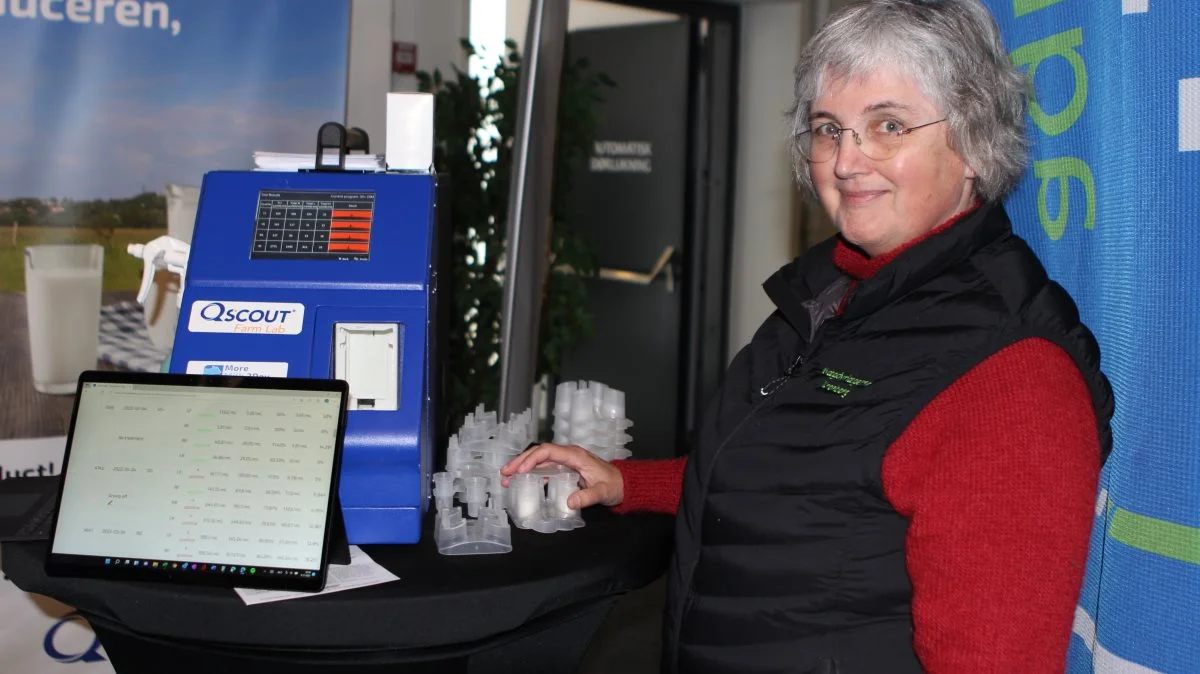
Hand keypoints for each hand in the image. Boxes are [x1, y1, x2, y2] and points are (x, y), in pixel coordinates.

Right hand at [500, 443, 623, 508]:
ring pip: (539, 460)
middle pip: (539, 453)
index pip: (548, 451)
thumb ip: (588, 497)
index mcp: (575, 455)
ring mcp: (565, 461)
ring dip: (522, 467)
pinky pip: (544, 468)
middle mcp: (568, 455)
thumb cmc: (614, 485)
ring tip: (506, 478)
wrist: (622, 484)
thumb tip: (569, 502)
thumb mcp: (603, 492)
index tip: (520, 471)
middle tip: (505, 473)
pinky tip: (520, 482)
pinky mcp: (564, 469)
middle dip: (520, 462)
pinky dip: (531, 474)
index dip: (532, 459)